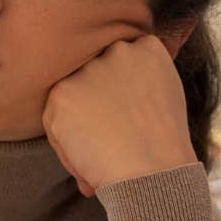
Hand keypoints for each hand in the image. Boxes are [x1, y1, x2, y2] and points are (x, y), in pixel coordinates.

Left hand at [42, 35, 196, 196]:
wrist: (153, 173)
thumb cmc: (163, 148)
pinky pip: (55, 122)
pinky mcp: (62, 93)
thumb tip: (109, 91)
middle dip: (96, 107)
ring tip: (103, 156)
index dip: (117, 95)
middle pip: (93, 77)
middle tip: (113, 140)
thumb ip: (140, 80)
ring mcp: (88, 70)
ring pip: (71, 99)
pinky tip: (90, 161)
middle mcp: (117, 50)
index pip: (120, 62)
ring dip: (79, 128)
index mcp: (147, 48)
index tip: (126, 120)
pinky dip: (67, 148)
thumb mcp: (165, 97)